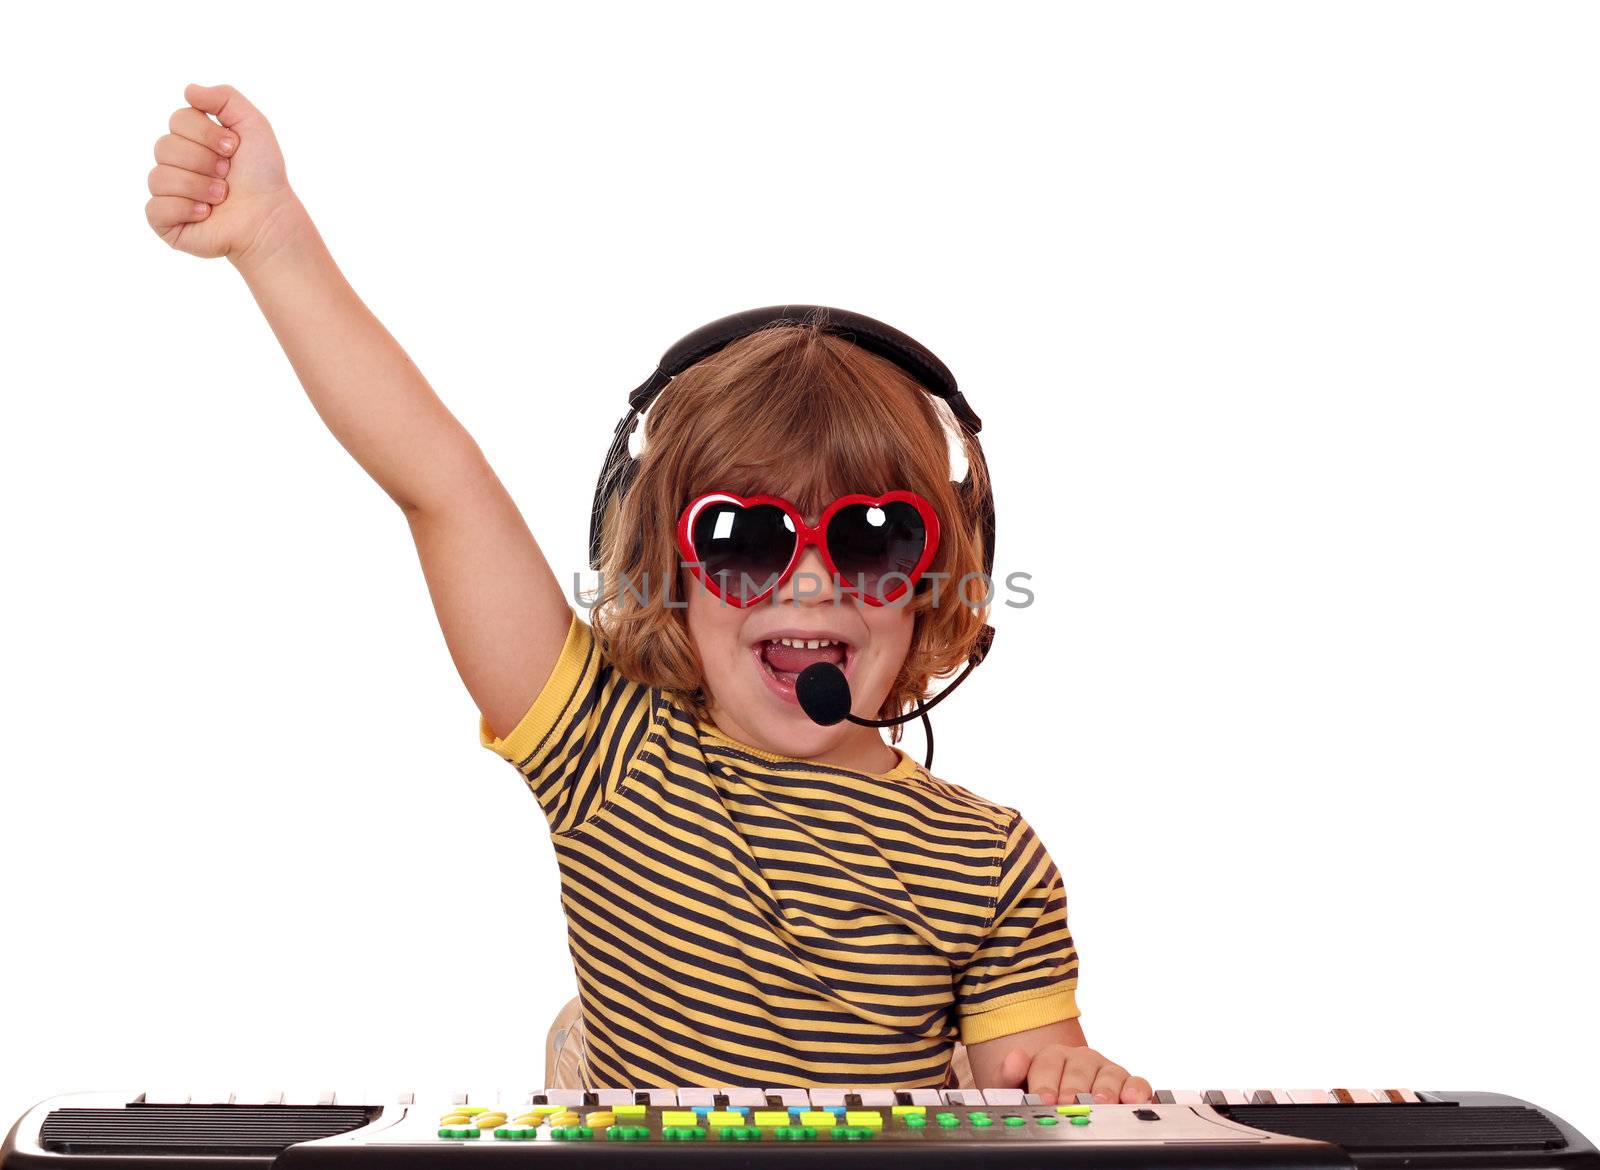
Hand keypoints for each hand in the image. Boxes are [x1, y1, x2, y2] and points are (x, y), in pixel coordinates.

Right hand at [145, 83, 301, 265]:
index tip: (233, 148)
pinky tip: (207, 214)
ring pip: (159, 177)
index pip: (178, 120)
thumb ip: (225, 98)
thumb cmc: (263, 175)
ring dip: (199, 186)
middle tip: (228, 174)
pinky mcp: (165, 222)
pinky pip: (155, 208)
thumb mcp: (253, 125)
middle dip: (204, 161)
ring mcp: (168, 193)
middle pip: (164, 146)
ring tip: (223, 196)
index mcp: (191, 140)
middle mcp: (176, 163)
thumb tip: (188, 90)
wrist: (269, 217)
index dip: (207, 133)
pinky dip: (185, 209)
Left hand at [997, 1043, 1152, 1104]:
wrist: (1062, 1101)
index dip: (1045, 1082)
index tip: (1043, 1099)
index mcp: (1052, 1057)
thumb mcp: (1015, 1088)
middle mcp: (1081, 1060)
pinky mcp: (1129, 1085)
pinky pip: (1137, 1083)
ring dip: (1105, 1089)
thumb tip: (1014, 1058)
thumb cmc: (1038, 1094)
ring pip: (1109, 1074)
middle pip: (1079, 1069)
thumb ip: (1007, 1075)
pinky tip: (1131, 1101)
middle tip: (1070, 1105)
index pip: (1047, 1063)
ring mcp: (1106, 1071)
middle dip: (1074, 1089)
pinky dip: (1136, 1090)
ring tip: (1100, 1104)